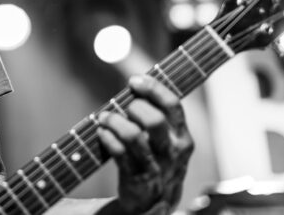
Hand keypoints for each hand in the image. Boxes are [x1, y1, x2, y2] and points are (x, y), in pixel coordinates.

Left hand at [97, 75, 193, 214]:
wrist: (153, 205)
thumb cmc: (156, 161)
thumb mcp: (166, 141)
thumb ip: (157, 116)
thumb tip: (135, 85)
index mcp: (182, 137)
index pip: (173, 105)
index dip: (153, 89)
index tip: (135, 80)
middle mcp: (172, 152)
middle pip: (154, 119)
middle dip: (133, 107)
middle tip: (122, 107)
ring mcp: (156, 167)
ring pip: (134, 135)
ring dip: (114, 121)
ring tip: (104, 118)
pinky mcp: (138, 180)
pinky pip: (120, 153)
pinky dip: (107, 138)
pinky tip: (101, 133)